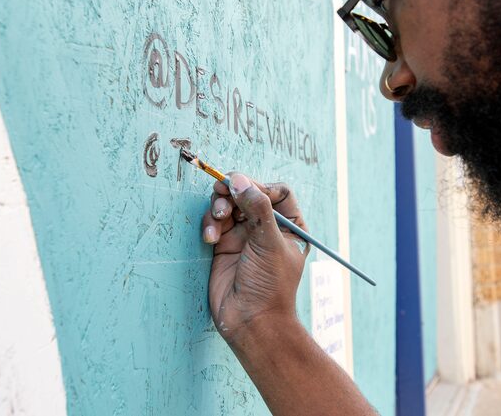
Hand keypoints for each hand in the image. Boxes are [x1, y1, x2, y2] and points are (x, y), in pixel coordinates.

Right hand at [201, 173, 309, 343]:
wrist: (251, 321)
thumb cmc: (270, 285)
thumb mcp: (269, 242)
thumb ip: (257, 208)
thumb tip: (240, 179)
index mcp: (290, 226)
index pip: (278, 192)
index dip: (261, 186)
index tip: (247, 192)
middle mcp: (267, 227)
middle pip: (249, 193)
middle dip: (234, 191)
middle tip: (220, 189)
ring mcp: (245, 236)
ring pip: (229, 204)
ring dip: (220, 206)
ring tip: (217, 217)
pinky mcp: (224, 245)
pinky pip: (215, 222)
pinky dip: (210, 224)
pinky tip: (210, 237)